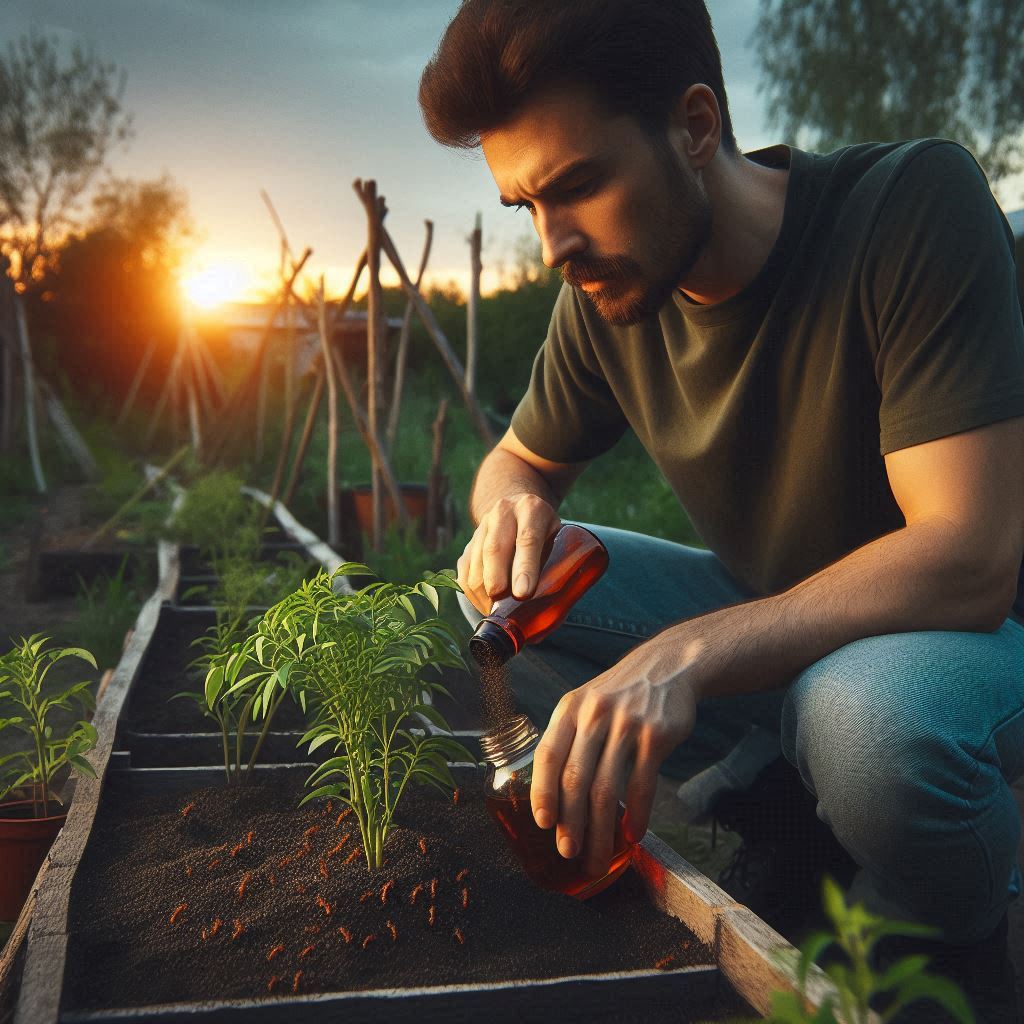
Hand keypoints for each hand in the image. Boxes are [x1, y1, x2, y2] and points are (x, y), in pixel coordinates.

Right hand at [457, 492, 560, 614]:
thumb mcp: (556, 537)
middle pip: (494, 549)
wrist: (516, 507)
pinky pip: (464, 572)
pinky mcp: (468, 543)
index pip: (527, 539)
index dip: (524, 567)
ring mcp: (482, 527)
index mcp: (531, 509)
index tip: (523, 593)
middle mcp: (503, 513)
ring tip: (496, 612)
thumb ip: (554, 562)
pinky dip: (472, 593)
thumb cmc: (544, 532)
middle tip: (501, 607)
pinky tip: (485, 605)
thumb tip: (545, 605)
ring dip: (483, 592)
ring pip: (475, 563)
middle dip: (496, 581)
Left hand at [528, 627, 703, 877]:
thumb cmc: (619, 695)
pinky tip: (634, 834)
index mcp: (570, 709)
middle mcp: (594, 715)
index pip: (547, 755)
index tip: (542, 824)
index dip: (542, 792)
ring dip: (600, 831)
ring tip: (598, 857)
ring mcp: (627, 724)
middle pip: (576, 779)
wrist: (668, 666)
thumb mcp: (586, 704)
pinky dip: (638, 815)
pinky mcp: (656, 735)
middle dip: (570, 823)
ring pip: (607, 789)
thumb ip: (569, 740)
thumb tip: (552, 797)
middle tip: (568, 852)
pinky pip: (642, 784)